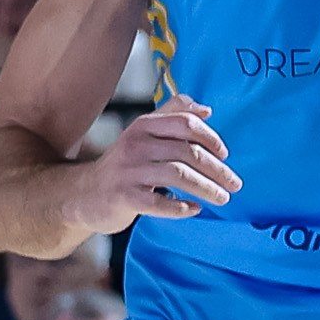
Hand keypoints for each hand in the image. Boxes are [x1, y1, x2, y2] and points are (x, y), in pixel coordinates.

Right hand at [75, 93, 241, 232]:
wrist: (85, 195)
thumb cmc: (124, 165)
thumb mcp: (143, 134)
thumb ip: (172, 116)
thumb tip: (206, 109)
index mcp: (143, 126)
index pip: (186, 124)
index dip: (211, 138)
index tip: (225, 155)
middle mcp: (136, 145)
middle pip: (187, 152)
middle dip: (217, 169)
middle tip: (235, 183)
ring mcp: (130, 172)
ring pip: (179, 175)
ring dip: (207, 188)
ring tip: (223, 198)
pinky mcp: (125, 198)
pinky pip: (160, 203)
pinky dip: (182, 207)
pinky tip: (195, 209)